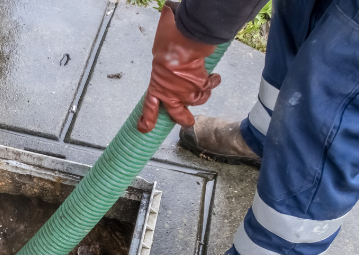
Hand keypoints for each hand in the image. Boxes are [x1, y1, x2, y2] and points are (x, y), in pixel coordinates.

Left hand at [138, 5, 220, 132]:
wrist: (184, 42)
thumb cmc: (168, 40)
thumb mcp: (159, 45)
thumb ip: (163, 49)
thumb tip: (167, 21)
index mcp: (157, 85)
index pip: (149, 106)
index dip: (147, 119)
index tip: (144, 129)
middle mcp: (171, 92)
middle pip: (177, 114)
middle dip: (183, 119)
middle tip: (188, 122)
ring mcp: (187, 91)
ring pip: (198, 100)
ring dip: (203, 93)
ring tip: (205, 84)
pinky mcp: (201, 86)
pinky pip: (210, 87)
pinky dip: (213, 82)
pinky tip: (214, 76)